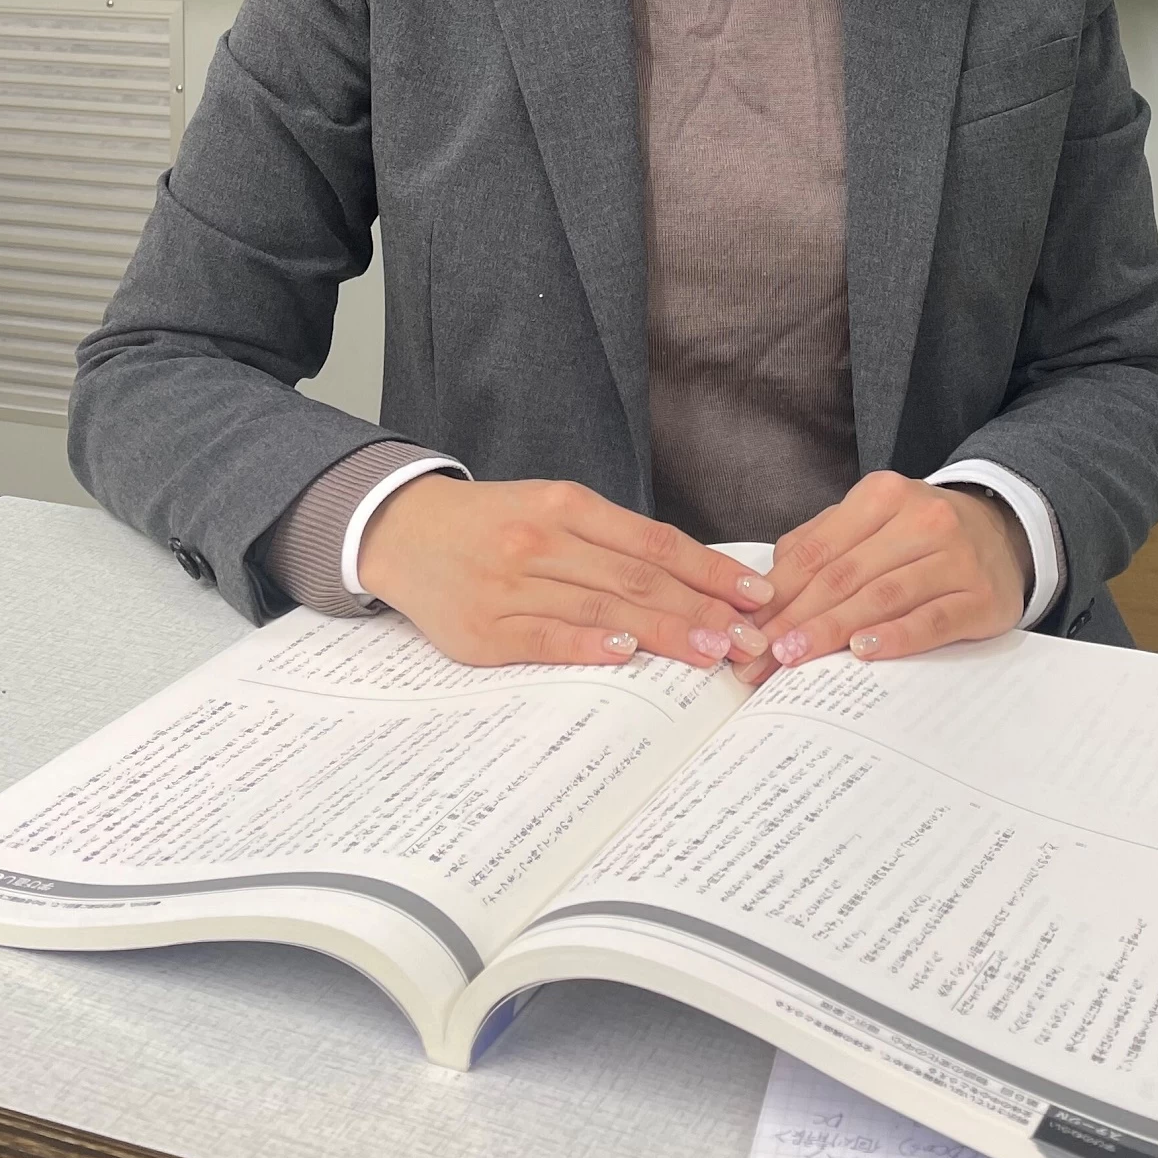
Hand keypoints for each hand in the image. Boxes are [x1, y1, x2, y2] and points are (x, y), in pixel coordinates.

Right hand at [356, 475, 774, 670]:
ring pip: (600, 607)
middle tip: (751, 638)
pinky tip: (625, 653)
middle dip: (702, 609)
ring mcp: (511, 583)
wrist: (401, 531)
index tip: (756, 595)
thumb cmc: (492, 524)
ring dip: (663, 632)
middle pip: (637, 577)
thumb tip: (692, 577)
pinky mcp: (482, 628)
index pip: (654, 541)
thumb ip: (613, 540)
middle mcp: (542, 539)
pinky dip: (587, 644)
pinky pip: (544, 636)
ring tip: (712, 652)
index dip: (710, 569)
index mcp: (567, 505)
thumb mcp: (552, 508)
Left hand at [733, 471, 1029, 687]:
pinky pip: (932, 620)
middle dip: (795, 619)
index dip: (778, 592)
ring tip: (794, 658)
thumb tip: (764, 587)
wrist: (1005, 533)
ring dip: (833, 630)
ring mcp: (955, 557)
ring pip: (882, 597)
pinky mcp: (982, 596)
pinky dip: (895, 637)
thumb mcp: (872, 520)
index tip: (745, 629)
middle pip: (844, 575)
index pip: (818, 549)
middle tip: (760, 656)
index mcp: (882, 496)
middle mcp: (921, 519)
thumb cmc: (921, 534)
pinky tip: (862, 652)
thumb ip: (820, 542)